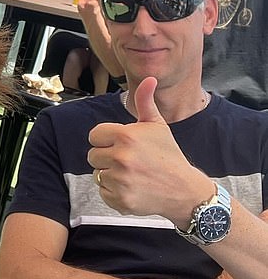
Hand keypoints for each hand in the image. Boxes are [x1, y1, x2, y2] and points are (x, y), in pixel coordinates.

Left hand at [88, 77, 211, 224]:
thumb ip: (145, 101)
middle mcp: (121, 156)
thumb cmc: (168, 155)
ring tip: (131, 174)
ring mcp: (120, 180)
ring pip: (97, 174)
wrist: (185, 191)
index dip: (106, 140)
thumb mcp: (157, 126)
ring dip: (110, 175)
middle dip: (107, 157)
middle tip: (128, 161)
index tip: (120, 144)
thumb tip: (148, 78)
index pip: (94, 135)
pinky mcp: (121, 199)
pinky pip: (103, 192)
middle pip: (92, 155)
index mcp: (126, 135)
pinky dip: (114, 192)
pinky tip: (131, 188)